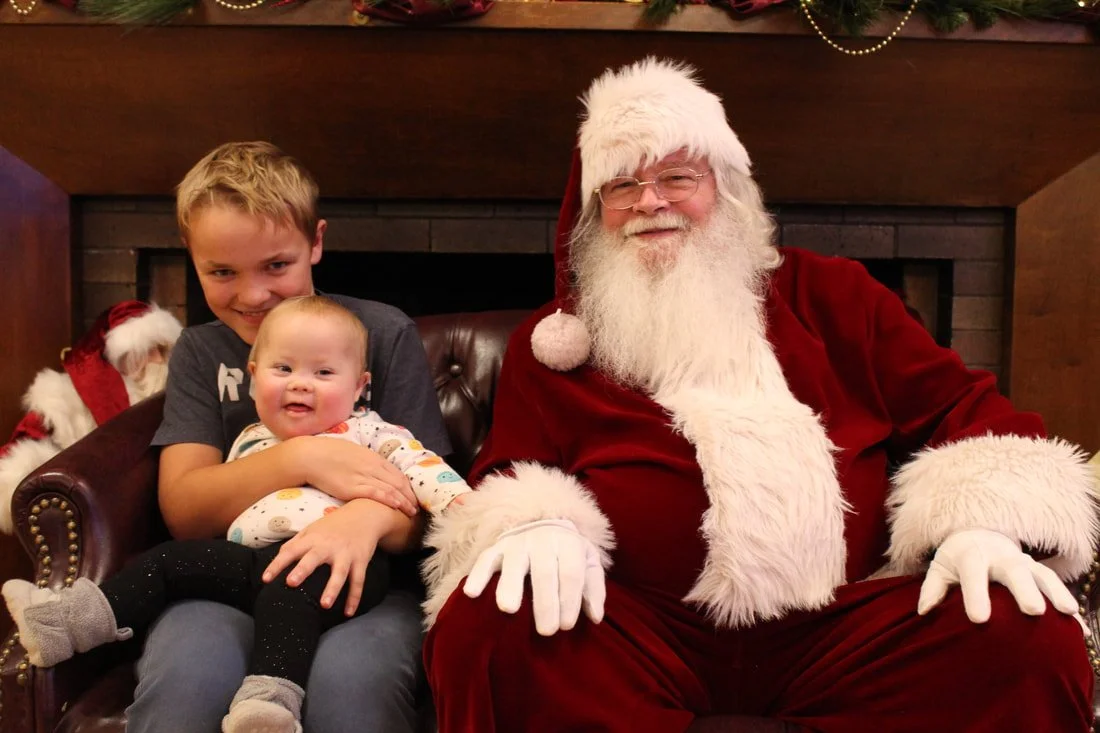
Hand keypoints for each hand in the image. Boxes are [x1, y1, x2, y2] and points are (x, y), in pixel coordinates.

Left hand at [262, 499, 396, 615]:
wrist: (365, 514)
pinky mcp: (361, 560)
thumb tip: (279, 556)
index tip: (265, 579)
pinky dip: (354, 597)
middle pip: (314, 558)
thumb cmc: (334, 525)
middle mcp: (329, 545)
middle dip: (303, 570)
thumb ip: (295, 542)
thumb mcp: (312, 528)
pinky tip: (349, 612)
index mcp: (313, 538)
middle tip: (291, 583)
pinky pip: (358, 581)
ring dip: (333, 589)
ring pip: (340, 572)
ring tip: (325, 605)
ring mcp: (346, 553)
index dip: (277, 564)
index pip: (291, 551)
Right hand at [294, 437, 416, 515]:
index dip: (408, 486)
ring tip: (412, 512)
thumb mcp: (354, 453)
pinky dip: (389, 499)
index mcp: (373, 458)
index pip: (398, 473)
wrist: (312, 456)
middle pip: (399, 482)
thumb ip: (366, 462)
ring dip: (404, 501)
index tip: (414, 496)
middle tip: (418, 507)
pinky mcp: (354, 487)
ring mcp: (364, 476)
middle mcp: (372, 466)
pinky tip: (397, 506)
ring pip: (391, 489)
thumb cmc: (329, 454)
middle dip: (410, 496)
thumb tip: (374, 469)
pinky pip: (376, 493)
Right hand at [463, 519, 605, 636]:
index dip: (570, 600)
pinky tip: (471, 593)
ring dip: (510, 586)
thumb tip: (596, 617)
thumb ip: (594, 589)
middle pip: (544, 573)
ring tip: (508, 610)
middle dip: (545, 603)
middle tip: (546, 631)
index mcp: (568, 544)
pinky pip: (485, 560)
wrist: (543, 523)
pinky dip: (478, 575)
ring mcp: (517, 543)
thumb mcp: (588, 562)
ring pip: (513, 564)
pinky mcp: (496, 548)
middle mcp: (542, 540)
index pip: (571, 574)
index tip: (566, 626)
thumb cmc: (568, 553)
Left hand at [918, 528, 1078, 623]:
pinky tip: (1079, 626)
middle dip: (1024, 589)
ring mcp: (1022, 562)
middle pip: (1013, 570)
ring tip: (1068, 612)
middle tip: (1033, 610)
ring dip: (1056, 592)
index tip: (979, 619)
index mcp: (971, 555)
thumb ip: (933, 588)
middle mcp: (1000, 556)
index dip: (976, 595)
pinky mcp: (1038, 570)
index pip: (973, 574)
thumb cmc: (957, 559)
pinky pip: (1056, 584)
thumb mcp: (940, 568)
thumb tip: (924, 611)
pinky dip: (1068, 603)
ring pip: (1042, 574)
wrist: (978, 534)